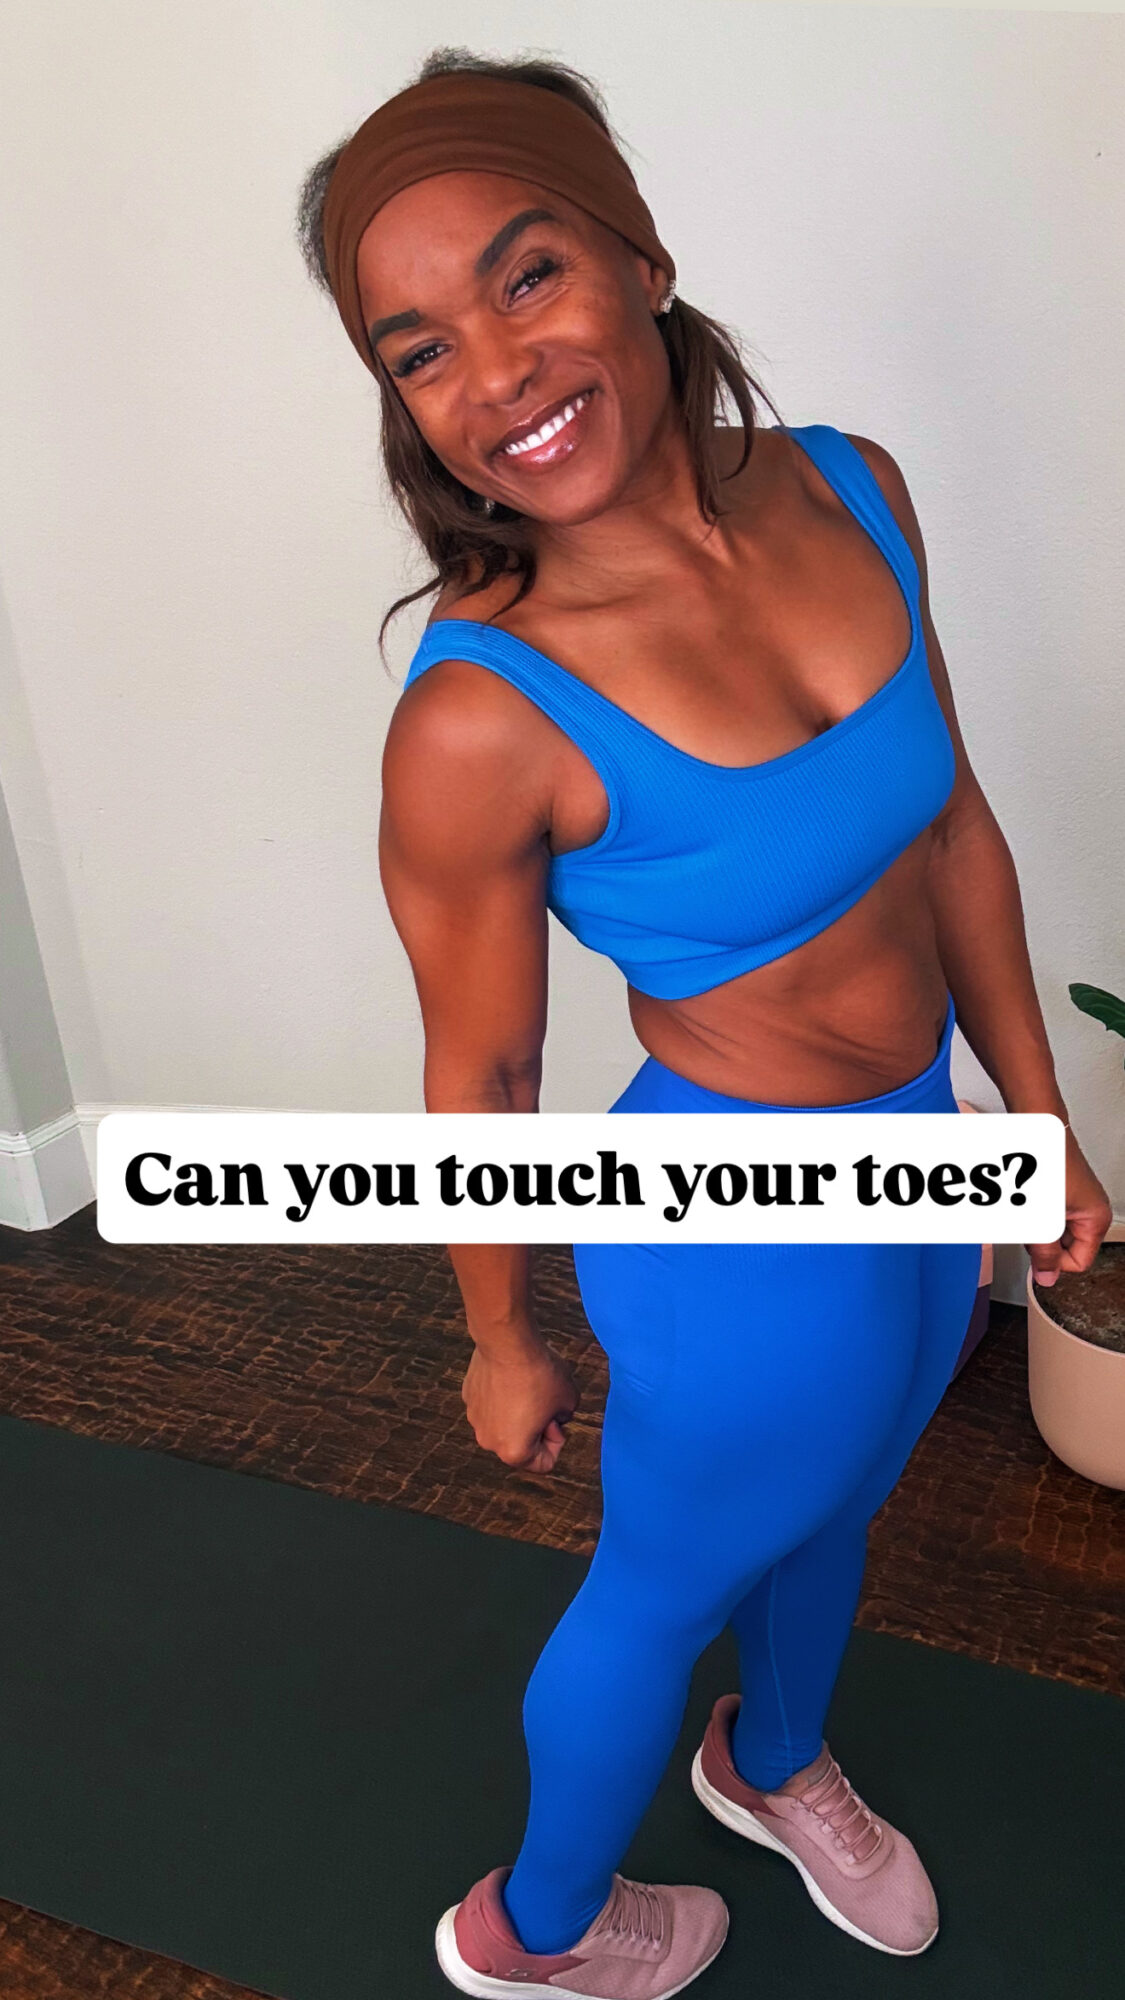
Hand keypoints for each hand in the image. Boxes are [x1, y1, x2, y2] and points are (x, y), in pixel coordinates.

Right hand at [461, 1338, 579, 1472]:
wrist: (507, 1341)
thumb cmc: (539, 1373)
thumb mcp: (569, 1401)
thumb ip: (565, 1418)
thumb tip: (553, 1417)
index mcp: (514, 1452)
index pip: (544, 1464)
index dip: (557, 1442)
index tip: (556, 1419)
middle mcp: (489, 1442)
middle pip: (521, 1445)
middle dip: (536, 1428)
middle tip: (545, 1403)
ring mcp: (475, 1419)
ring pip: (504, 1424)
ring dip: (518, 1413)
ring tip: (528, 1386)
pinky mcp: (469, 1397)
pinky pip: (492, 1405)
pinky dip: (503, 1397)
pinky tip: (512, 1377)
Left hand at [1026, 1126, 1112, 1284]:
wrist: (1038, 1128)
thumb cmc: (1049, 1163)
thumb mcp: (1045, 1219)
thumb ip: (1045, 1252)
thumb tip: (1046, 1279)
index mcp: (1096, 1220)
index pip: (1078, 1262)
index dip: (1055, 1262)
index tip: (1037, 1248)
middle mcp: (1090, 1212)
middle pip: (1064, 1248)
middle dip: (1042, 1241)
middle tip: (1031, 1222)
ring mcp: (1073, 1201)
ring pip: (1050, 1232)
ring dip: (1034, 1226)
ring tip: (1028, 1208)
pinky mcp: (1057, 1192)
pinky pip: (1042, 1215)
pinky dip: (1030, 1214)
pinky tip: (1023, 1201)